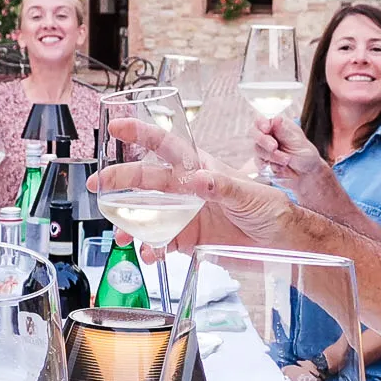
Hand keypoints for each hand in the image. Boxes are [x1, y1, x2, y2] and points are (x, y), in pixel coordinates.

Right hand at [92, 118, 296, 246]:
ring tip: (121, 234)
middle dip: (120, 181)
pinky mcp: (189, 239)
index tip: (117, 126)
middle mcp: (187, 189)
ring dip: (131, 223)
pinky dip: (152, 248)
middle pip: (147, 180)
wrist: (282, 240)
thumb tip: (198, 180)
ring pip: (148, 215)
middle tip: (98, 184)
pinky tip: (149, 254)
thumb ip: (222, 186)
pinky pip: (162, 242)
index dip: (141, 133)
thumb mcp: (249, 194)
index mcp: (200, 168)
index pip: (166, 145)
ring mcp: (185, 214)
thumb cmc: (270, 207)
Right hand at [254, 112, 327, 188]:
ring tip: (287, 161)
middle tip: (274, 147)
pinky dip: (271, 166)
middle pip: (254, 133)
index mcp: (276, 126)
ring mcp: (263, 149)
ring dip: (272, 156)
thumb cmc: (305, 154)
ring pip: (258, 150)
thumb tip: (276, 118)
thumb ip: (284, 132)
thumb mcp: (297, 141)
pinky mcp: (262, 163)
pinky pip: (259, 164)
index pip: (261, 120)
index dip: (261, 123)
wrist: (306, 174)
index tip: (266, 128)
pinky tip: (281, 168)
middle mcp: (267, 136)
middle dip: (264, 140)